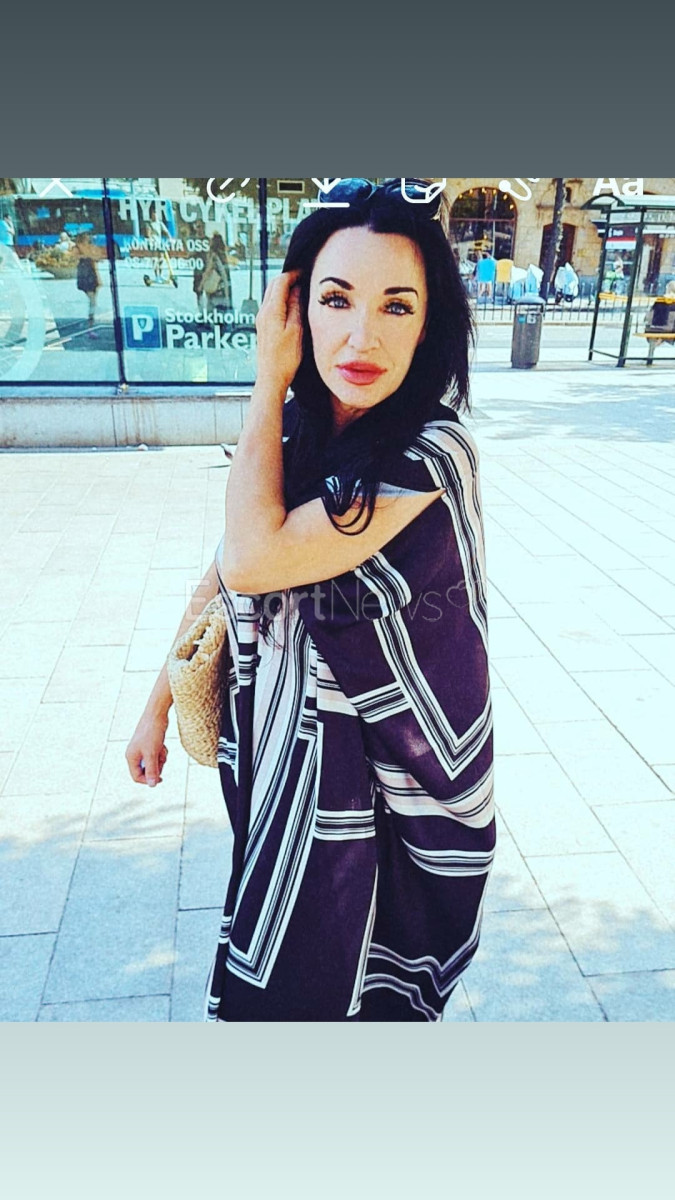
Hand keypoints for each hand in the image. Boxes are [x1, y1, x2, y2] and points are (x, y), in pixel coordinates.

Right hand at [125, 709, 169, 787]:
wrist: (157, 714)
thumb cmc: (152, 733)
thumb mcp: (152, 754)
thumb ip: (152, 770)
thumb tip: (152, 785)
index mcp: (131, 757)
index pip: (137, 776)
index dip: (148, 780)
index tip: (161, 779)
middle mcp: (135, 754)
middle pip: (146, 771)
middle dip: (156, 767)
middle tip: (162, 759)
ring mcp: (142, 749)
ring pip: (153, 763)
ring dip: (160, 759)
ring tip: (161, 750)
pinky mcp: (150, 744)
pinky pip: (156, 755)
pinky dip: (161, 752)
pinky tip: (163, 745)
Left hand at [255, 269, 302, 392]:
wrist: (271, 377)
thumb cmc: (285, 358)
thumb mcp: (296, 330)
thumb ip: (296, 307)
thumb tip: (297, 289)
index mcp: (271, 311)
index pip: (281, 281)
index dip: (294, 274)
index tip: (305, 272)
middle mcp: (263, 312)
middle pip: (273, 285)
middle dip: (288, 278)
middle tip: (303, 278)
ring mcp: (261, 320)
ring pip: (271, 295)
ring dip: (284, 289)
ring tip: (300, 291)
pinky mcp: (263, 327)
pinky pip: (271, 306)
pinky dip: (281, 300)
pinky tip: (292, 307)